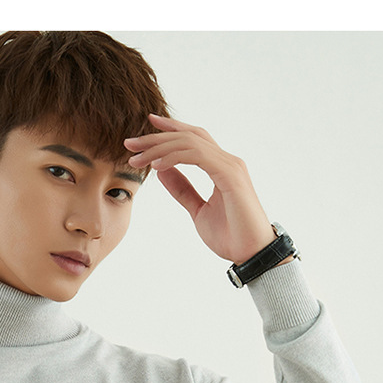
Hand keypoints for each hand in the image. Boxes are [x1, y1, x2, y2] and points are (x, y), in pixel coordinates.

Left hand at [124, 115, 289, 266]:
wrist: (252, 254)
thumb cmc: (231, 236)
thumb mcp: (198, 210)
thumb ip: (183, 190)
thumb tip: (162, 172)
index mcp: (221, 167)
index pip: (193, 139)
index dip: (170, 130)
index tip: (146, 128)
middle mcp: (227, 161)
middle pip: (189, 136)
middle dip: (157, 137)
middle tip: (130, 143)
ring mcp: (231, 166)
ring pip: (190, 143)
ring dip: (160, 147)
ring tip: (137, 157)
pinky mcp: (231, 175)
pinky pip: (197, 156)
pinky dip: (174, 157)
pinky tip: (156, 165)